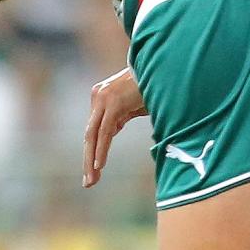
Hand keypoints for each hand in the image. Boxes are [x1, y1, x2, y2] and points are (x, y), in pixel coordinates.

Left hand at [83, 67, 147, 187]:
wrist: (161, 66)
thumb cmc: (152, 85)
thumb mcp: (134, 106)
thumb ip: (122, 117)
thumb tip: (115, 128)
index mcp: (101, 98)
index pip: (94, 131)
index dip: (94, 152)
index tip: (95, 172)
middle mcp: (98, 97)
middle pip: (90, 135)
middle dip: (89, 160)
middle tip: (88, 183)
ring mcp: (103, 99)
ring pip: (94, 135)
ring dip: (93, 160)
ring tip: (92, 180)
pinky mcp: (113, 103)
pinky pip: (105, 131)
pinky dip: (102, 149)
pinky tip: (100, 165)